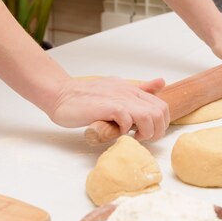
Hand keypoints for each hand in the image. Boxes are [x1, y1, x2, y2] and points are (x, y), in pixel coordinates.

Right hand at [48, 77, 169, 140]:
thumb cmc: (86, 96)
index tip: (148, 132)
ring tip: (133, 137)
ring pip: (148, 116)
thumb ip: (138, 89)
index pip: (161, 105)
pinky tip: (117, 132)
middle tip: (142, 138)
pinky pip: (127, 119)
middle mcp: (128, 92)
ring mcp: (118, 99)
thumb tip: (161, 83)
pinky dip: (126, 129)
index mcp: (131, 89)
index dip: (161, 123)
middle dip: (157, 130)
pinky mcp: (106, 107)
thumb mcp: (116, 88)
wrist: (61, 94)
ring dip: (145, 131)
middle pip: (159, 112)